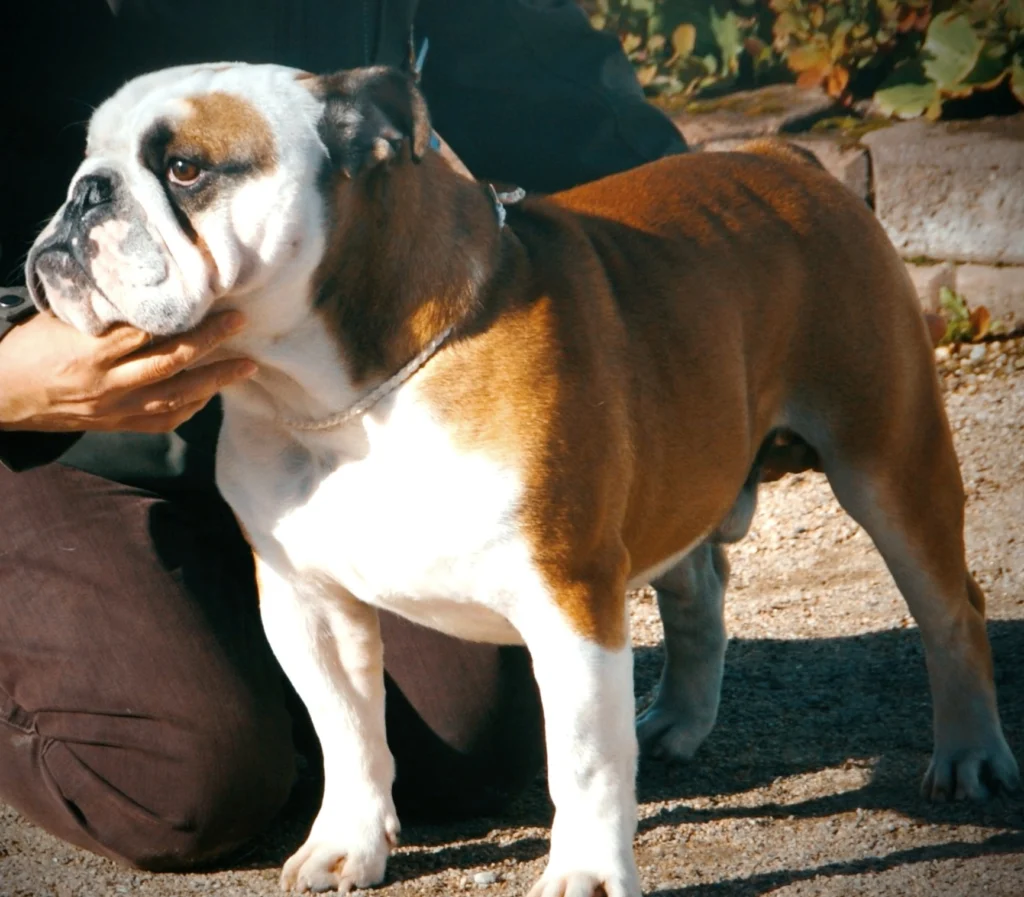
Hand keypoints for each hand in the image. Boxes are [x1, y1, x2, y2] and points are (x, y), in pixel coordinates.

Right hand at [0, 311, 255, 432]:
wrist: (1, 395)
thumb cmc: (28, 346)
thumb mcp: (59, 318)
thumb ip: (102, 309)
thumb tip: (147, 287)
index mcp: (89, 351)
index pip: (146, 330)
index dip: (182, 315)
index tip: (210, 295)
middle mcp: (107, 383)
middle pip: (170, 362)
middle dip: (210, 341)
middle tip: (239, 322)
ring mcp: (114, 408)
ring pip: (175, 396)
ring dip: (215, 380)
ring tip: (246, 366)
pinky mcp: (115, 425)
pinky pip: (163, 420)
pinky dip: (192, 407)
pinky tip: (211, 392)